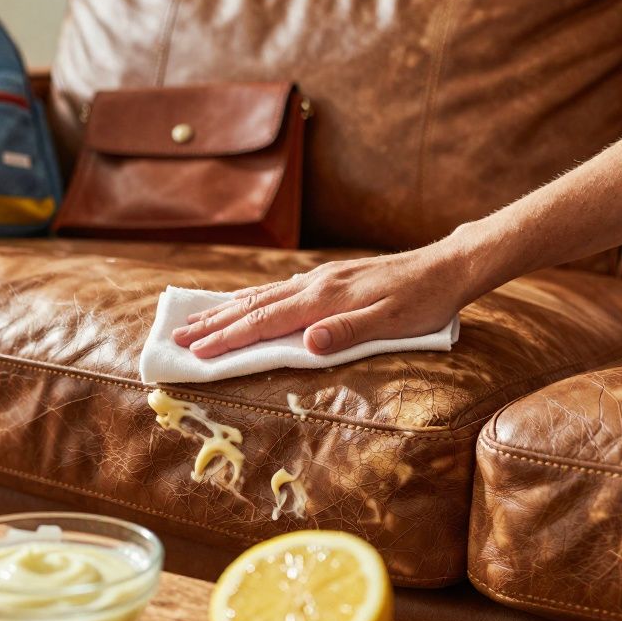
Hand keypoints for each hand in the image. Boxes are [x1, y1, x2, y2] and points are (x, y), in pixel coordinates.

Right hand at [171, 247, 471, 358]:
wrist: (445, 268)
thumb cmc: (422, 303)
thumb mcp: (391, 323)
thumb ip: (348, 333)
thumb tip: (307, 344)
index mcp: (323, 300)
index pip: (263, 322)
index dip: (227, 339)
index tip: (195, 353)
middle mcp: (313, 285)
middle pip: (251, 306)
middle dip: (212, 324)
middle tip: (176, 338)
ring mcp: (319, 279)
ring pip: (260, 295)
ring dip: (224, 310)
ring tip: (195, 320)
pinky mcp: (327, 278)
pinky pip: (276, 289)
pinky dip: (249, 299)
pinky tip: (243, 304)